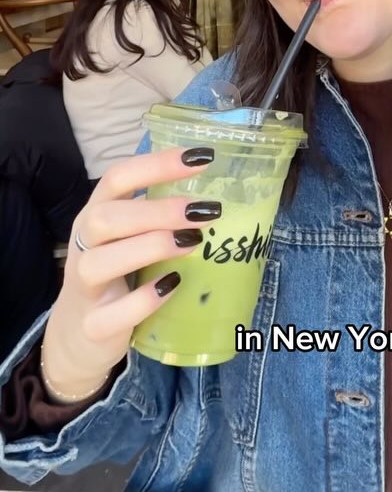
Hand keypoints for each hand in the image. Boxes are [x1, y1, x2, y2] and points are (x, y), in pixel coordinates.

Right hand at [41, 146, 219, 400]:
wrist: (79, 333)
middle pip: (105, 218)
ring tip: (192, 243)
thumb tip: (212, 188)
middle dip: (157, 211)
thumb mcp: (128, 237)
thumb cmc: (116, 273)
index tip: (202, 158)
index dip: (158, 165)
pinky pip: (111, 314)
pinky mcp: (93, 326)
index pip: (118, 178)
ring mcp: (84, 287)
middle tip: (203, 211)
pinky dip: (143, 300)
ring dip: (150, 248)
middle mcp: (84, 245)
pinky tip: (172, 286)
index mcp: (95, 214)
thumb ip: (157, 214)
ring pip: (100, 262)